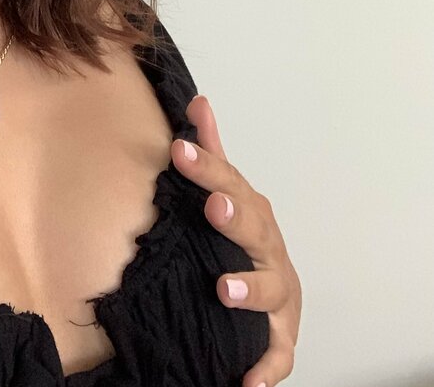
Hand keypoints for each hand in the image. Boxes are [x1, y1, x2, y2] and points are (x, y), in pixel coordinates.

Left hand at [171, 95, 300, 386]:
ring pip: (272, 290)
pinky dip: (265, 368)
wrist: (274, 300)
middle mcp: (270, 250)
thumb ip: (212, 151)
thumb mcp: (226, 193)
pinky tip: (247, 380)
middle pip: (255, 230)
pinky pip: (277, 355)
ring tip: (224, 290)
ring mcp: (279, 295)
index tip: (179, 149)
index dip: (207, 167)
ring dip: (251, 289)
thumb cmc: (245, 240)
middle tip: (213, 206)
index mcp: (253, 214)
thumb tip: (198, 101)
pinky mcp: (280, 338)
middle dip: (236, 217)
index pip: (230, 184)